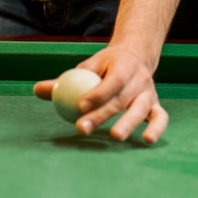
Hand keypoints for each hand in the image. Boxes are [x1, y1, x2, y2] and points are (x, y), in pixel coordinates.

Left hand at [33, 39, 167, 144]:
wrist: (137, 56)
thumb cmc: (106, 65)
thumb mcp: (88, 67)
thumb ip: (65, 80)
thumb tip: (37, 90)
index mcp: (123, 65)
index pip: (111, 81)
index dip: (96, 94)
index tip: (80, 106)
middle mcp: (139, 79)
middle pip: (121, 99)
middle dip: (102, 115)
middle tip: (83, 128)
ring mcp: (149, 93)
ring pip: (141, 110)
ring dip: (128, 123)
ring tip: (115, 136)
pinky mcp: (155, 106)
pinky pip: (160, 118)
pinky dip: (157, 129)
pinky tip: (146, 141)